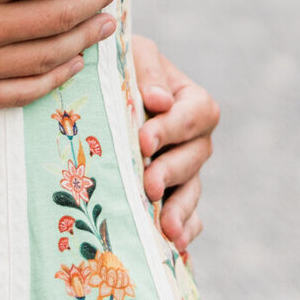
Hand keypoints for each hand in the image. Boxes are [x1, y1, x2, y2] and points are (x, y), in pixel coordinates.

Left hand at [132, 34, 217, 248]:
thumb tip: (160, 100)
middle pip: (195, 157)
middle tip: (147, 184)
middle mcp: (194, 137)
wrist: (102, 88)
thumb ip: (148, 70)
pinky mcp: (172, 192)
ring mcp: (185, 168)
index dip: (174, 128)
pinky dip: (184, 228)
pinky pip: (188, 215)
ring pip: (192, 190)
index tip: (144, 140)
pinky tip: (173, 245)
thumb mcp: (133, 54)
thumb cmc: (120, 64)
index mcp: (191, 100)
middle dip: (171, 171)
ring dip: (180, 209)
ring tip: (167, 228)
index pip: (197, 114)